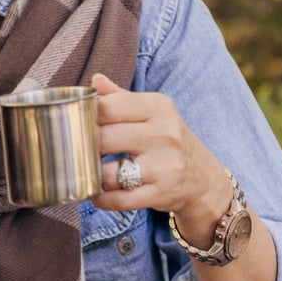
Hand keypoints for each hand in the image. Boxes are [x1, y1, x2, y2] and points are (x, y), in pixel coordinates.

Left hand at [90, 72, 233, 241]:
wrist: (204, 178)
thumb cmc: (168, 140)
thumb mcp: (153, 112)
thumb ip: (121, 97)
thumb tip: (94, 80)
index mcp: (158, 107)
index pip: (107, 107)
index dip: (84, 118)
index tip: (77, 126)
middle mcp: (165, 133)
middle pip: (104, 139)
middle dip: (84, 148)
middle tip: (77, 151)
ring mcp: (165, 165)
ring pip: (108, 173)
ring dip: (90, 176)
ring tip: (86, 172)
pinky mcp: (162, 193)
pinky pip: (119, 200)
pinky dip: (101, 198)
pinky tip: (96, 192)